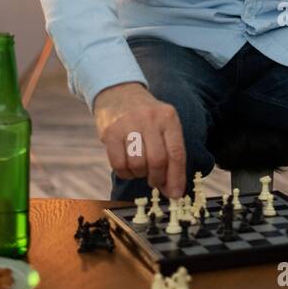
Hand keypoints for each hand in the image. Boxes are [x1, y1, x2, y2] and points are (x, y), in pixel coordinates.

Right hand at [92, 82, 186, 198]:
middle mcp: (150, 119)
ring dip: (140, 175)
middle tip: (155, 181)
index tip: (177, 195)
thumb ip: (170, 153)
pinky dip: (125, 173)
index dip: (177, 177)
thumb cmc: (146, 118)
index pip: (177, 152)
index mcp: (168, 118)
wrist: (118, 93)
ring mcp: (128, 124)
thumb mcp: (164, 125)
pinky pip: (118, 164)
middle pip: (158, 161)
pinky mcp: (110, 132)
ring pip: (138, 164)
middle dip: (158, 178)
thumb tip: (173, 190)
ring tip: (140, 168)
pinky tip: (128, 166)